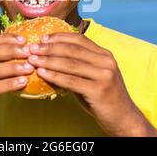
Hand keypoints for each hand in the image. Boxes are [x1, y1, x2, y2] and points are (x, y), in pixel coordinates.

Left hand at [28, 33, 156, 136]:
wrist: (124, 118)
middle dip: (49, 48)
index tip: (43, 38)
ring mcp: (104, 75)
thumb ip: (77, 66)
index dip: (59, 37)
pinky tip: (42, 73)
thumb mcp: (93, 77)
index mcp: (105, 55)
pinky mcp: (99, 90)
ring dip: (48, 60)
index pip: (79, 39)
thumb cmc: (104, 98)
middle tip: (32, 48)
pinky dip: (54, 76)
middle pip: (72, 49)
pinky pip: (71, 81)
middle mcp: (106, 62)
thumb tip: (50, 58)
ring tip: (33, 59)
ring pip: (70, 64)